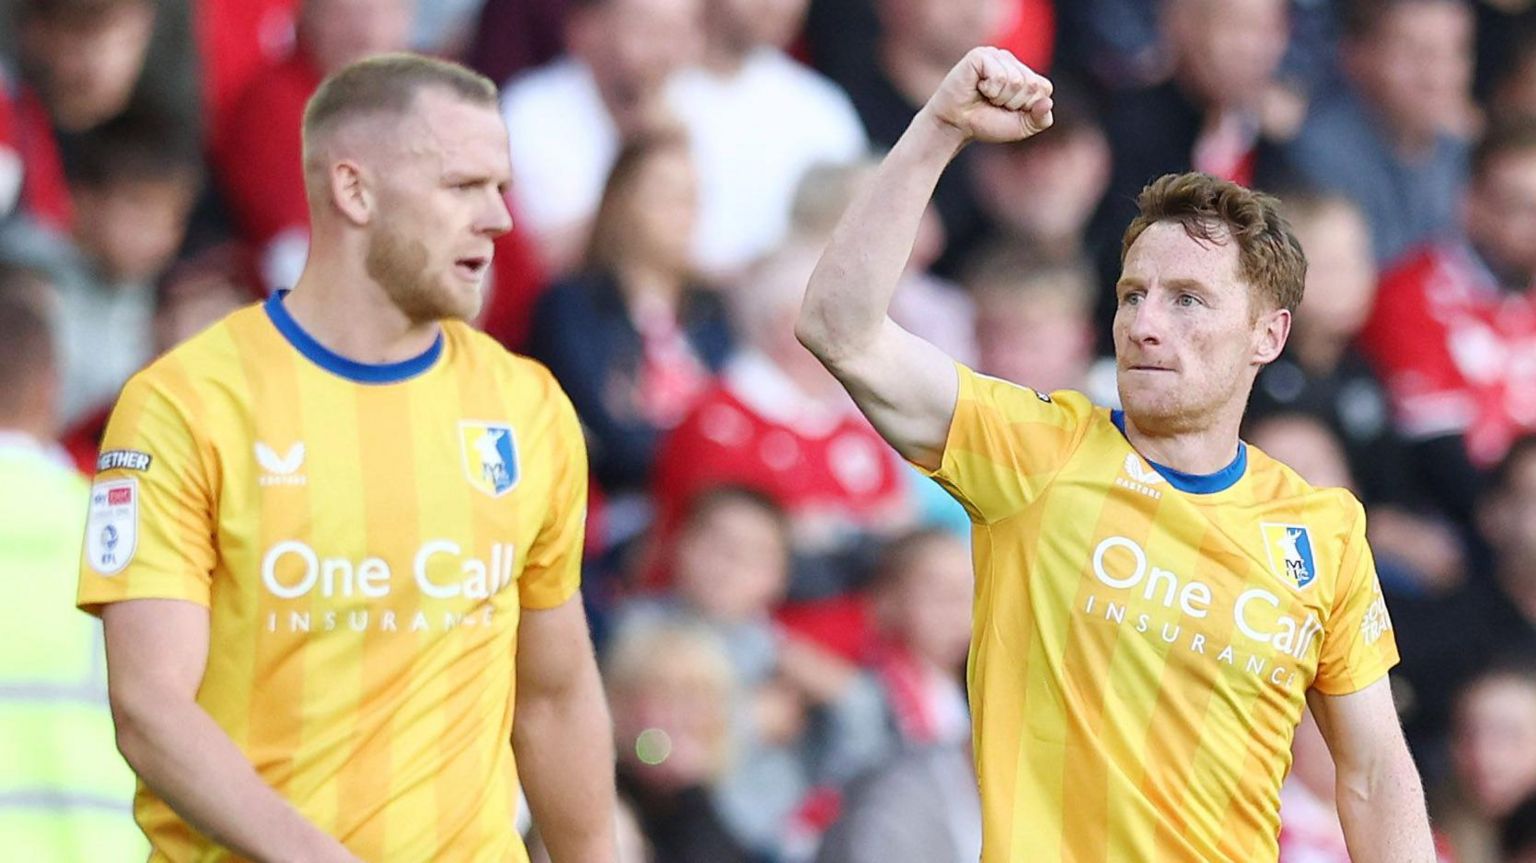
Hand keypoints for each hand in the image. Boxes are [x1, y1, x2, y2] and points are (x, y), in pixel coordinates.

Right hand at [919, 46, 1053, 146]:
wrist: (955, 126)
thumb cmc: (986, 123)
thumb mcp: (1021, 127)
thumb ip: (1041, 119)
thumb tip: (1048, 102)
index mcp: (1024, 74)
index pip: (1044, 89)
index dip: (1028, 107)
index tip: (1008, 110)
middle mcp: (1011, 61)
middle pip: (1031, 84)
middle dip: (1013, 103)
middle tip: (993, 104)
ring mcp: (996, 55)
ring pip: (1016, 81)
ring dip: (999, 98)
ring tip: (985, 97)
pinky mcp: (980, 55)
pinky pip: (999, 76)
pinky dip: (990, 90)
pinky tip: (977, 88)